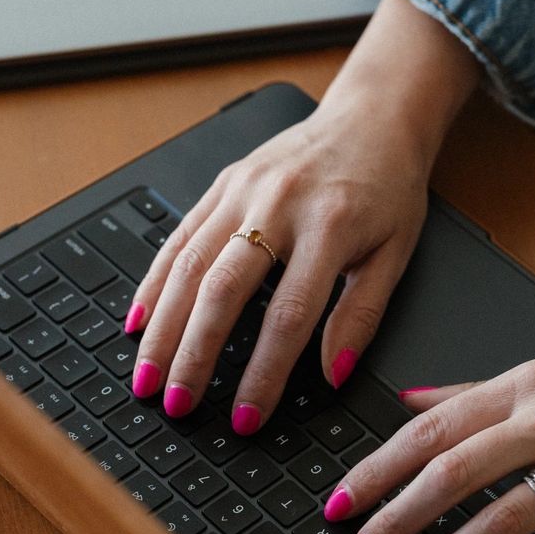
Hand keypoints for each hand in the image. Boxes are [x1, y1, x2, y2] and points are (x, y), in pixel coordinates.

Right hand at [126, 99, 431, 425]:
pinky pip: (179, 236)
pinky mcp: (223, 183)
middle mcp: (279, 204)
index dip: (264, 372)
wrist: (372, 117)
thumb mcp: (395, 253)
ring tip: (146, 375)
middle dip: (194, 353)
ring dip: (163, 326)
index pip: (290, 316)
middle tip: (176, 403)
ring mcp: (244, 190)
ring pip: (190, 264)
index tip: (246, 416)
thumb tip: (333, 375)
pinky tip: (139, 320)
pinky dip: (154, 282)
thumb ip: (362, 316)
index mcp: (331, 226)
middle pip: (224, 290)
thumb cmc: (388, 187)